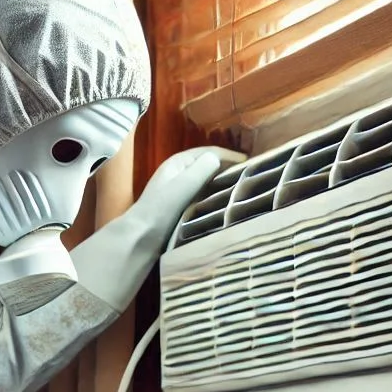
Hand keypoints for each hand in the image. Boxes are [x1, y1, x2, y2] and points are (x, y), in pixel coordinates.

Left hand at [69, 145, 242, 312]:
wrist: (140, 238)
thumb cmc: (160, 210)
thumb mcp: (182, 185)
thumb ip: (201, 169)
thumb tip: (218, 158)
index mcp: (177, 163)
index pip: (209, 153)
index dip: (230, 156)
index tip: (252, 163)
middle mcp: (177, 174)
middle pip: (207, 167)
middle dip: (227, 170)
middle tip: (251, 178)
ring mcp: (177, 192)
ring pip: (205, 183)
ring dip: (221, 185)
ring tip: (243, 191)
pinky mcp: (178, 209)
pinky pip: (201, 198)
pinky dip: (214, 198)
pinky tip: (224, 207)